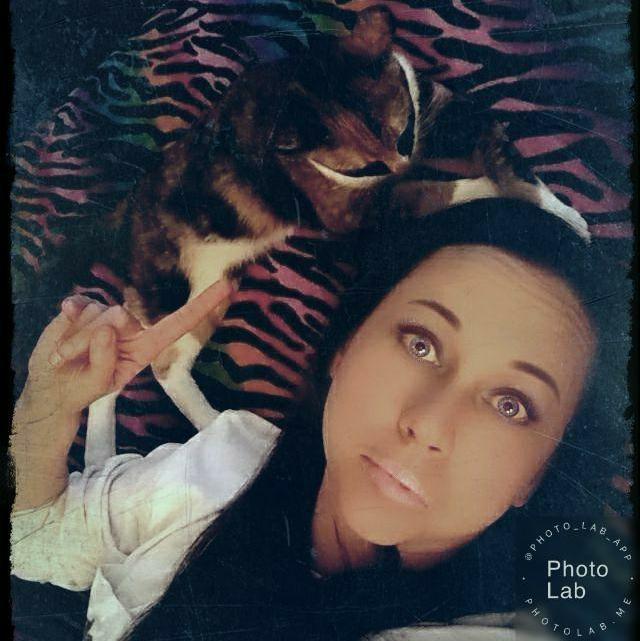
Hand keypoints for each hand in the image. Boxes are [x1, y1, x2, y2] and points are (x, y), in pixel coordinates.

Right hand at [23, 280, 233, 415]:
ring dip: (75, 338)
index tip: (228, 285)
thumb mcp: (97, 384)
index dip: (203, 304)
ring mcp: (107, 315)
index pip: (180, 322)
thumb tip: (108, 327)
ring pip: (97, 312)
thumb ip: (106, 360)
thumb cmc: (82, 388)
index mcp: (146, 347)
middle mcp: (131, 328)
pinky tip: (63, 330)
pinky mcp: (84, 307)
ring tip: (67, 356)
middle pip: (122, 316)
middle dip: (92, 340)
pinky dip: (67, 319)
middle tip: (75, 361)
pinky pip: (78, 303)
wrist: (52, 387)